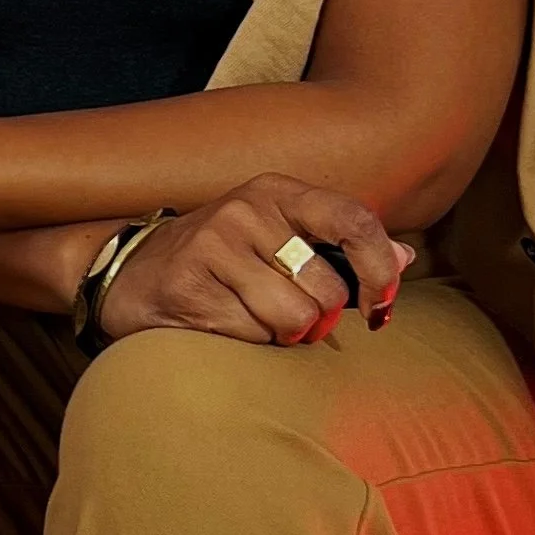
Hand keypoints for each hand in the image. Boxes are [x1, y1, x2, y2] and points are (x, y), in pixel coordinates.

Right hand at [98, 178, 412, 347]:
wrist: (129, 271)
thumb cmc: (222, 260)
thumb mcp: (281, 238)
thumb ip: (342, 248)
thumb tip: (405, 258)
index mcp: (279, 192)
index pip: (353, 220)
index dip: (378, 270)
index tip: (380, 305)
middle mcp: (247, 209)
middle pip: (326, 288)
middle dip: (318, 318)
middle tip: (291, 316)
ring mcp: (214, 244)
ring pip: (292, 318)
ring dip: (281, 334)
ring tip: (252, 317)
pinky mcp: (188, 284)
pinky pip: (250, 335)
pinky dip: (245, 342)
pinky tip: (219, 322)